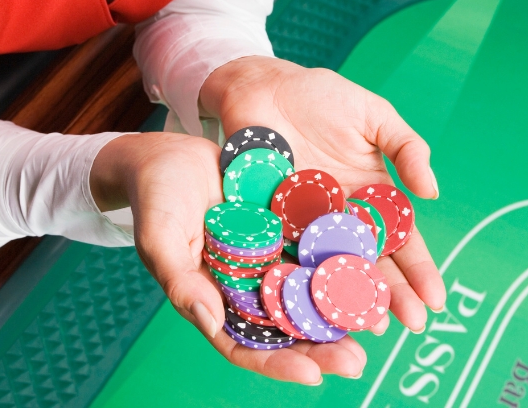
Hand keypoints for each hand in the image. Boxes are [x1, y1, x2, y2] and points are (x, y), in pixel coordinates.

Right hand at [91, 131, 368, 383]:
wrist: (166, 153)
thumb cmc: (154, 197)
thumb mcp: (159, 237)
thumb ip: (180, 280)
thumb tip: (210, 321)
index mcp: (212, 299)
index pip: (246, 343)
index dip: (278, 364)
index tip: (313, 375)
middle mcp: (244, 285)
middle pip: (285, 326)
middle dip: (320, 346)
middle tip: (357, 360)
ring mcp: (265, 256)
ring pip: (306, 291)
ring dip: (337, 308)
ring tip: (373, 320)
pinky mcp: (281, 226)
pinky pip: (312, 247)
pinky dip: (336, 260)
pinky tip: (365, 265)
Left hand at [199, 56, 445, 374]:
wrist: (262, 86)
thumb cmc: (320, 97)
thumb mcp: (373, 115)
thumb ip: (407, 147)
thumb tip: (433, 193)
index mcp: (369, 195)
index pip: (399, 238)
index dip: (417, 269)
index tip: (434, 300)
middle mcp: (339, 216)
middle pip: (368, 261)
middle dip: (390, 293)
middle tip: (409, 326)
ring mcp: (304, 223)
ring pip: (330, 267)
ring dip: (349, 296)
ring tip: (368, 325)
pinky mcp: (270, 220)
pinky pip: (287, 254)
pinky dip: (300, 280)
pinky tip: (313, 305)